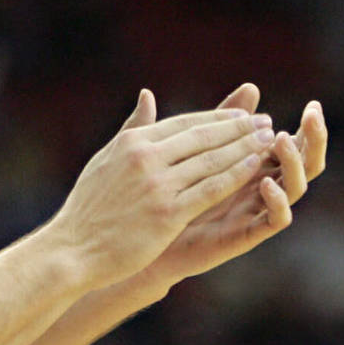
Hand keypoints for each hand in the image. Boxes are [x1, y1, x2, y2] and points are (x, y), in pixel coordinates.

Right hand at [50, 90, 276, 291]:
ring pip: (212, 160)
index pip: (185, 123)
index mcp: (133, 142)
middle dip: (240, 128)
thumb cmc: (89, 207)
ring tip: (270, 141)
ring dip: (246, 148)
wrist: (73, 248)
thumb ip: (132, 128)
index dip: (218, 118)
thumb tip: (148, 96)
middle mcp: (146, 157)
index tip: (244, 115)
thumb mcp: (106, 158)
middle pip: (204, 136)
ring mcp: (158, 185)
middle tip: (267, 121)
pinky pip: (211, 189)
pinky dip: (236, 175)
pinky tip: (256, 168)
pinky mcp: (168, 213)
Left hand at [138, 83, 327, 288]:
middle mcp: (264, 185)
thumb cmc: (172, 190)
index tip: (314, 104)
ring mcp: (258, 210)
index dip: (307, 127)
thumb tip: (249, 84)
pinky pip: (274, 220)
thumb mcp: (194, 150)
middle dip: (314, 141)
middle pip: (304, 163)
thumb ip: (219, 121)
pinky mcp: (247, 234)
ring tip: (279, 139)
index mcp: (256, 164)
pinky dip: (276, 202)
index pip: (293, 143)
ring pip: (294, 188)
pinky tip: (267, 183)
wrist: (151, 234)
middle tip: (314, 117)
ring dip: (293, 163)